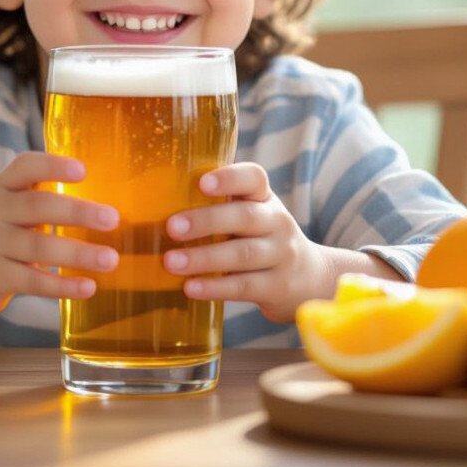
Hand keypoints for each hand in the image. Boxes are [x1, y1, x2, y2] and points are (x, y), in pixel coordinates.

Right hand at [0, 153, 118, 315]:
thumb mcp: (7, 204)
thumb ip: (41, 197)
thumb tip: (101, 203)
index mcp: (1, 187)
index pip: (24, 167)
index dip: (52, 166)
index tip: (82, 170)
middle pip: (36, 207)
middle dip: (76, 212)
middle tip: (112, 218)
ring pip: (38, 248)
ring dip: (78, 254)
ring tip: (110, 259)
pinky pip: (33, 282)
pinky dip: (62, 286)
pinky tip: (88, 286)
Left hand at [162, 163, 332, 322]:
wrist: (309, 278)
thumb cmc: (262, 239)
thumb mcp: (252, 215)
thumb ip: (220, 206)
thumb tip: (157, 201)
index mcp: (265, 198)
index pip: (254, 178)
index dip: (229, 178)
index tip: (201, 182)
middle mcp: (277, 222)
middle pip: (245, 217)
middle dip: (206, 221)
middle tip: (171, 227)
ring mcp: (281, 255)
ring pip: (242, 254)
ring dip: (204, 258)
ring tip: (171, 262)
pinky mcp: (278, 287)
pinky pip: (244, 286)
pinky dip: (215, 287)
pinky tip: (190, 288)